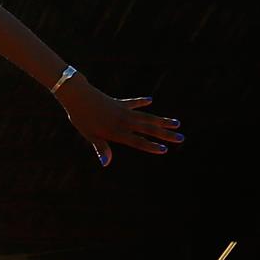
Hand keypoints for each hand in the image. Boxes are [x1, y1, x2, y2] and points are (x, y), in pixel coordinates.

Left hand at [55, 75, 181, 168]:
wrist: (78, 96)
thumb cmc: (82, 118)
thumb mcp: (90, 135)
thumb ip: (101, 148)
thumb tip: (106, 163)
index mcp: (117, 132)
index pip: (138, 141)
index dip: (151, 146)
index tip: (165, 150)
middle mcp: (124, 121)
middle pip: (149, 129)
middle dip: (166, 134)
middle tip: (181, 138)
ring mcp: (124, 111)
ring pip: (147, 117)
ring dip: (162, 120)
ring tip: (176, 122)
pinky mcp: (119, 102)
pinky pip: (133, 103)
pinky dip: (141, 102)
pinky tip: (150, 101)